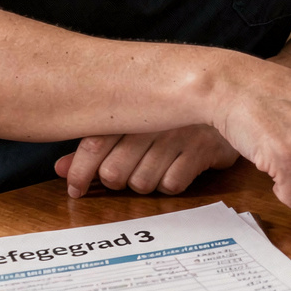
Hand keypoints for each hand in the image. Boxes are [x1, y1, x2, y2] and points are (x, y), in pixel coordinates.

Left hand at [57, 125, 239, 197]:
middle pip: (114, 172)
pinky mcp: (202, 149)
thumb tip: (60, 170)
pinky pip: (173, 184)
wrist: (231, 99)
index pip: (92, 144)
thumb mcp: (133, 126)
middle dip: (114, 182)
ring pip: (142, 182)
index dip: (79, 172)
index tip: (75, 190)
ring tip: (153, 169)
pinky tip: (175, 170)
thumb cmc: (173, 117)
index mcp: (131, 109)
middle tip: (122, 177)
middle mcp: (152, 120)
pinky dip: (170, 184)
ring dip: (144, 183)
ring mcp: (178, 134)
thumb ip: (95, 148)